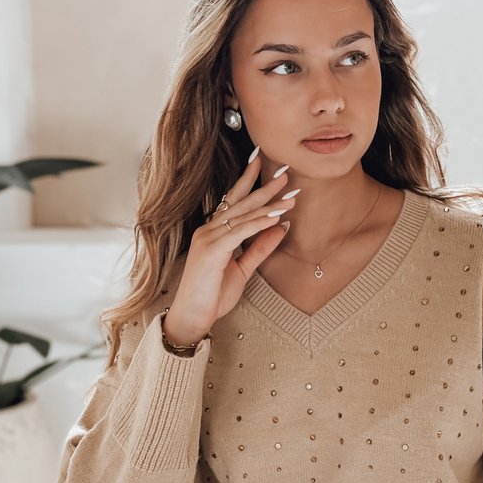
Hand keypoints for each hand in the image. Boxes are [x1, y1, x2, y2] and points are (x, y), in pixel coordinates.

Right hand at [163, 148, 297, 342]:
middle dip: (264, 187)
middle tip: (286, 173)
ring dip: (269, 205)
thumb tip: (281, 228)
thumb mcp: (242, 269)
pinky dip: (259, 223)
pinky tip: (276, 216)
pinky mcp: (212, 250)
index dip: (248, 182)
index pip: (233, 201)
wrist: (192, 317)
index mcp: (213, 232)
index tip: (263, 164)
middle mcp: (208, 230)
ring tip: (290, 195)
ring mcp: (208, 238)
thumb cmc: (212, 295)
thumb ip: (259, 248)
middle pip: (240, 203)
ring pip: (243, 216)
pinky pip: (240, 232)